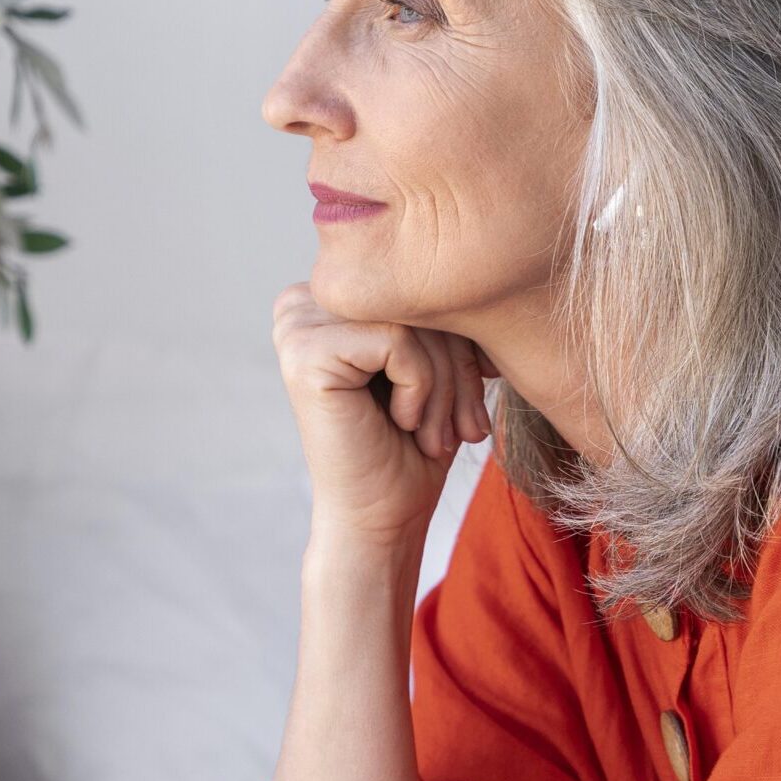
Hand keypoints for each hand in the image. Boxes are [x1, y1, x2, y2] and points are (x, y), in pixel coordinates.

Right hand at [271, 281, 498, 547]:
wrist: (384, 519)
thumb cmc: (414, 447)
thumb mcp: (441, 363)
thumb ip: (443, 310)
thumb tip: (483, 261)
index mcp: (331, 297)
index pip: (420, 283)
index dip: (462, 337)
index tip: (476, 397)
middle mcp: (304, 300)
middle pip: (417, 296)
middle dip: (460, 365)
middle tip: (465, 428)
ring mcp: (297, 323)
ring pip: (413, 318)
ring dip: (446, 385)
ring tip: (437, 433)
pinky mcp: (304, 350)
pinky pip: (398, 340)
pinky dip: (422, 388)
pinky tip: (404, 423)